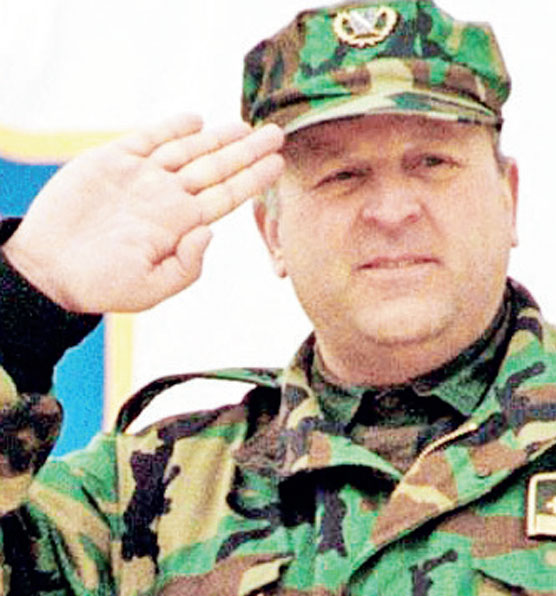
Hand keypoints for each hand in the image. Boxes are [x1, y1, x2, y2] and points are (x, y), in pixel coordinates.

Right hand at [3, 115, 283, 312]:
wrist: (49, 270)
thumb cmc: (100, 285)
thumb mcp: (152, 288)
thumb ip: (187, 265)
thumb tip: (209, 231)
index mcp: (180, 224)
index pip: (226, 196)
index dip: (253, 179)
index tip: (278, 163)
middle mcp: (166, 197)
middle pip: (216, 168)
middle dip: (247, 151)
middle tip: (276, 134)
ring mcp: (141, 177)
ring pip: (188, 150)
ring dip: (217, 137)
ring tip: (244, 126)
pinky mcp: (111, 160)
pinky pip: (148, 138)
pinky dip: (171, 128)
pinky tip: (195, 119)